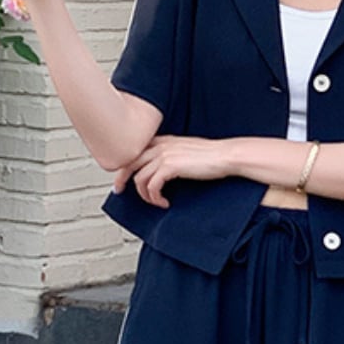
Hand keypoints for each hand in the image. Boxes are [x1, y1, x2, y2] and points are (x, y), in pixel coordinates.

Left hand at [113, 136, 233, 207]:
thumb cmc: (210, 157)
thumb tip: (161, 171)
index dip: (125, 165)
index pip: (135, 151)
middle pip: (129, 162)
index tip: (123, 178)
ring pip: (140, 178)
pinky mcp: (169, 167)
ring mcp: (163, 155)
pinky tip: (164, 203)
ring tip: (156, 202)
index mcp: (162, 140)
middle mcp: (160, 145)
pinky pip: (152, 186)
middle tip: (119, 191)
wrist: (224, 156)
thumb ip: (170, 156)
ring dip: (145, 195)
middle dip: (122, 179)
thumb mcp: (185, 151)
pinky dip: (155, 198)